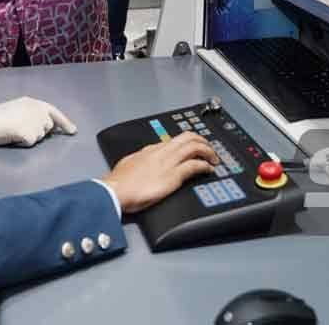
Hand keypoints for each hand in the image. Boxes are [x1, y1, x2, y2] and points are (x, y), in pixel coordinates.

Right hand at [0, 96, 77, 146]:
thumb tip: (46, 125)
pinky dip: (22, 143)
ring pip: (39, 137)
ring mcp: (35, 122)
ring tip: (14, 130)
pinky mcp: (29, 134)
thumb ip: (34, 112)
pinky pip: (30, 143)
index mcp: (36, 103)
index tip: (73, 131)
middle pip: (48, 128)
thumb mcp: (20, 107)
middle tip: (20, 128)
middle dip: (39, 131)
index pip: (55, 112)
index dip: (65, 123)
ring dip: (29, 137)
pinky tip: (13, 136)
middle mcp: (39, 111)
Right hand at [101, 132, 218, 213]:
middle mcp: (162, 152)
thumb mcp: (129, 162)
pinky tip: (209, 170)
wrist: (115, 190)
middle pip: (188, 137)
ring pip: (194, 147)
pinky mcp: (173, 176)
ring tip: (214, 159)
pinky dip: (204, 166)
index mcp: (151, 149)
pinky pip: (194, 166)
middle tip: (210, 149)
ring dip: (208, 151)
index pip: (175, 140)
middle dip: (202, 141)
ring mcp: (168, 163)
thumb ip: (140, 158)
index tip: (195, 147)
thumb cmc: (119, 181)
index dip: (188, 142)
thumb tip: (142, 159)